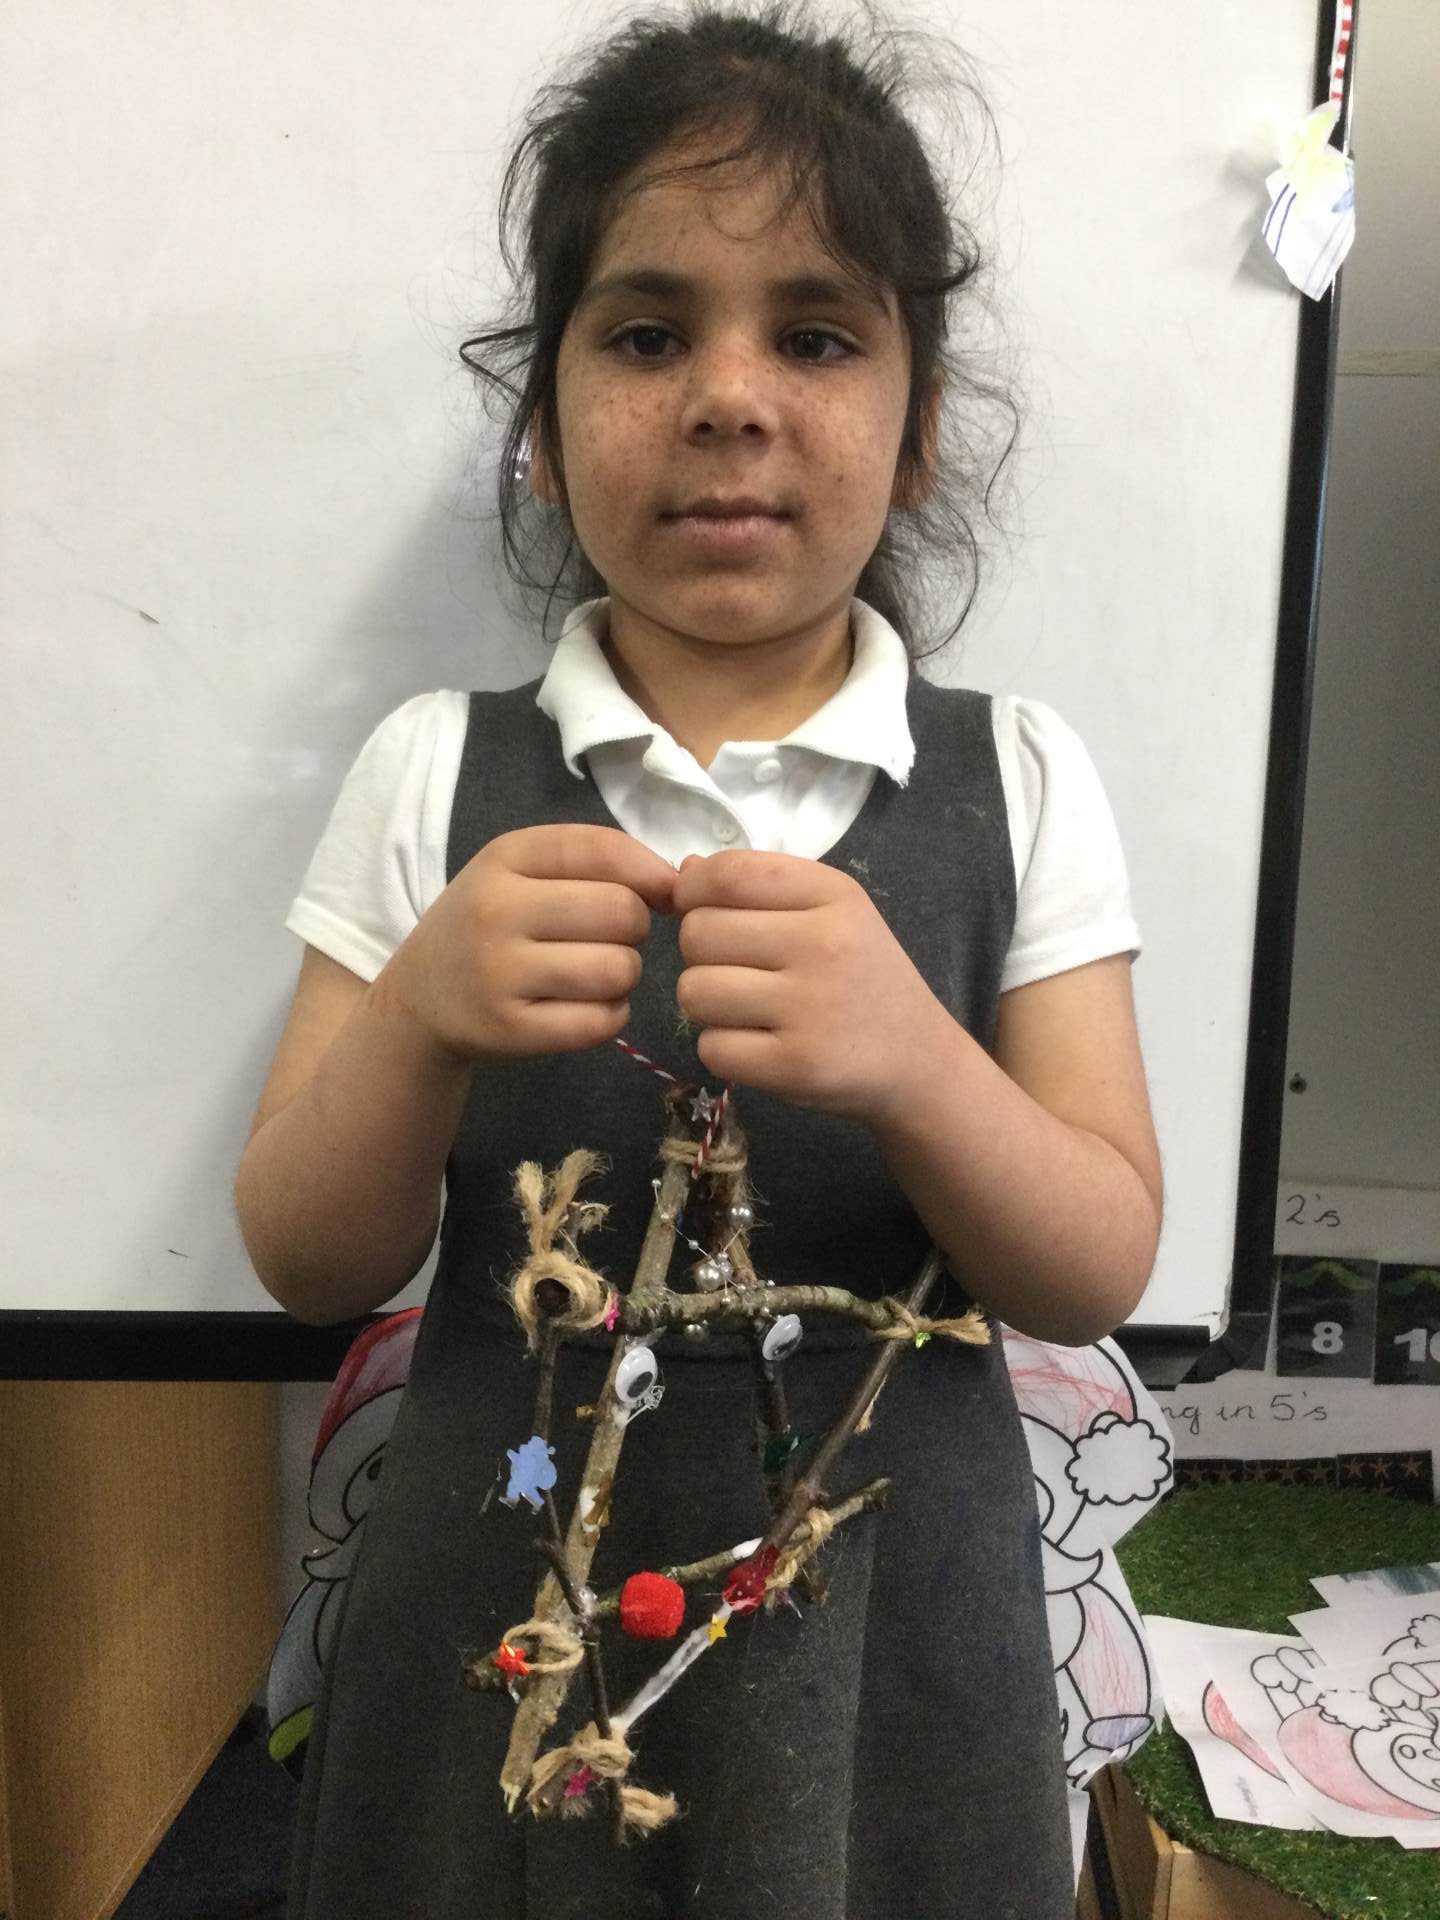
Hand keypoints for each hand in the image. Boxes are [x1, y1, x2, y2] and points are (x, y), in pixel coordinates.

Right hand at [377, 824, 675, 1064]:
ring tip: (597, 974)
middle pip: (622, 913)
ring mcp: (498, 973)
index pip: (604, 851)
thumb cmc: (490, 925)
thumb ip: (599, 861)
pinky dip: (611, 1017)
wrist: (421, 999)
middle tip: (609, 940)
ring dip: (625, 975)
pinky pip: (600, 1022)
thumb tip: (681, 882)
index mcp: (504, 857)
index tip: (660, 895)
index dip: (651, 874)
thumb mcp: (523, 872)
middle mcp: (495, 910)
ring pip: (618, 970)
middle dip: (634, 929)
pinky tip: (588, 1008)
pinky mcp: (509, 1030)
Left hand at [672, 850, 945, 1124]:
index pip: (727, 874)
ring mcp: (811, 1008)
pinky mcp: (795, 1066)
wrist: (918, 1059)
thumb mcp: (834, 912)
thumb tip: (683, 872)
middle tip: (738, 970)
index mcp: (834, 895)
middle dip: (702, 953)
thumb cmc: (863, 978)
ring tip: (746, 1008)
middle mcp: (824, 944)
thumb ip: (762, 886)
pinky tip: (757, 1044)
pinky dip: (722, 1049)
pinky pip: (710, 1047)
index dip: (692, 890)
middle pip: (698, 933)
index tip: (698, 909)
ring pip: (694, 991)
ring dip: (707, 1003)